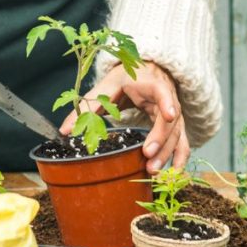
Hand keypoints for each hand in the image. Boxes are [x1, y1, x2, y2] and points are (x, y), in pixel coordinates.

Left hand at [61, 62, 188, 173]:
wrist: (147, 72)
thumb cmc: (127, 79)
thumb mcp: (107, 86)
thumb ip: (88, 107)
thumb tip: (65, 131)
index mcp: (151, 84)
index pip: (163, 91)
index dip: (168, 103)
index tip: (170, 115)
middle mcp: (168, 99)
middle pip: (171, 121)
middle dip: (161, 140)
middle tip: (147, 156)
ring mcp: (174, 115)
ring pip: (177, 135)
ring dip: (168, 154)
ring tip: (153, 171)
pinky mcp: (175, 127)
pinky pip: (182, 143)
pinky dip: (179, 159)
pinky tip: (173, 175)